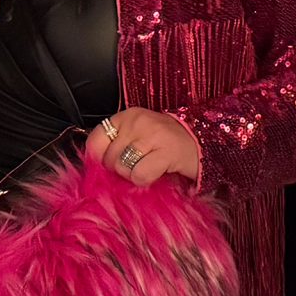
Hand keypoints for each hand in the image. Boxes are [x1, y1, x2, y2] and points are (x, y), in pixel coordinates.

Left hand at [83, 108, 201, 186]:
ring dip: (133, 175)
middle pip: (108, 158)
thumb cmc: (164, 144)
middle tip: (138, 165)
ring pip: (122, 168)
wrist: (201, 143)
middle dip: (120, 170)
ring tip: (149, 166)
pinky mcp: (166, 151)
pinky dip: (146, 180)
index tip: (110, 166)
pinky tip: (157, 172)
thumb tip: (94, 168)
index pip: (96, 140)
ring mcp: (152, 134)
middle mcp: (137, 120)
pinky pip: (139, 175)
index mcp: (127, 115)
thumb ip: (116, 145)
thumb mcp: (137, 136)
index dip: (98, 159)